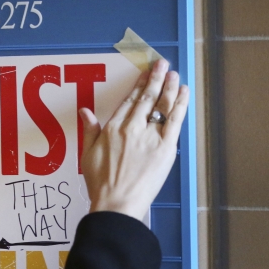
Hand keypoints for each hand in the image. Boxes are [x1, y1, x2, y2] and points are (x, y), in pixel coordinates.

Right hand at [79, 59, 189, 221]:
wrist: (116, 203)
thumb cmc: (101, 184)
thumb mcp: (87, 154)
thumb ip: (89, 130)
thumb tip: (85, 111)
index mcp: (113, 128)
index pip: (129, 101)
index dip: (138, 86)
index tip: (145, 74)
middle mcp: (132, 128)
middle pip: (147, 98)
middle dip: (156, 78)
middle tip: (162, 64)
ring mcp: (150, 136)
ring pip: (162, 105)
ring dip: (169, 86)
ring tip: (174, 73)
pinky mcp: (166, 147)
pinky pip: (175, 120)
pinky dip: (180, 103)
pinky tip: (183, 91)